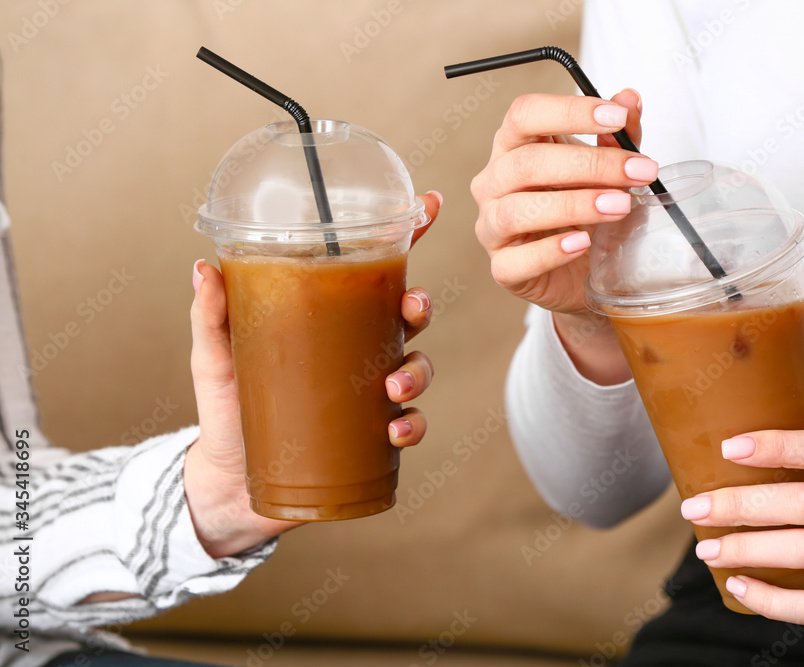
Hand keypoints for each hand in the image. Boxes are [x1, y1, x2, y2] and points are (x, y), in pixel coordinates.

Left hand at [183, 191, 441, 557]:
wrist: (231, 482)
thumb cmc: (228, 411)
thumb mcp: (215, 358)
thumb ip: (213, 316)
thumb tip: (203, 267)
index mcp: (327, 317)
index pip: (373, 271)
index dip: (407, 236)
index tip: (429, 205)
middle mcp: (356, 348)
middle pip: (406, 314)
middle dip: (420, 306)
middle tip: (413, 310)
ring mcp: (368, 391)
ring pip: (417, 366)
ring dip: (418, 371)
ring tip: (393, 387)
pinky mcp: (373, 434)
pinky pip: (410, 424)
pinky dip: (412, 425)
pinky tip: (395, 431)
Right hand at [471, 91, 650, 383]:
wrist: (586, 270)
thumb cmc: (588, 212)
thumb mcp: (609, 170)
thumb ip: (617, 137)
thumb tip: (629, 98)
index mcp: (514, 147)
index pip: (524, 114)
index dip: (569, 111)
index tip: (617, 118)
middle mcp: (493, 182)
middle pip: (526, 163)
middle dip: (589, 165)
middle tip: (639, 172)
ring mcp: (492, 227)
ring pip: (516, 210)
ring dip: (574, 205)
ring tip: (620, 206)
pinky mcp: (503, 269)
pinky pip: (517, 260)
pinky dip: (551, 251)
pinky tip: (583, 243)